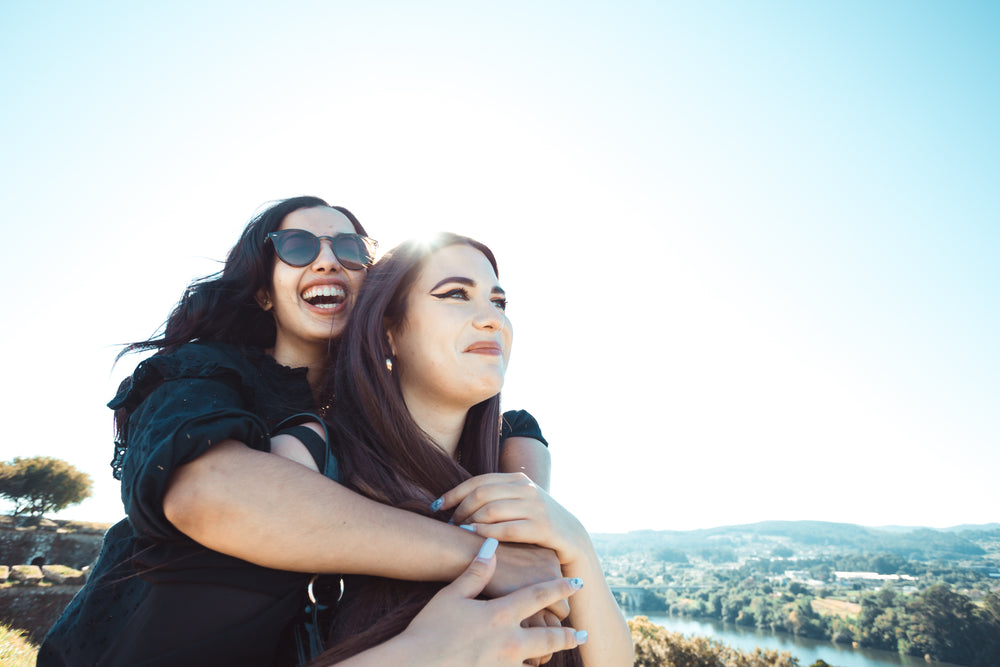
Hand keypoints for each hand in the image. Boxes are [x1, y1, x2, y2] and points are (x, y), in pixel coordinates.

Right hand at [399, 538, 586, 666]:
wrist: (415, 664)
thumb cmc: (430, 627)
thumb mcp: (453, 594)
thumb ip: (476, 571)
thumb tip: (490, 545)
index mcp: (501, 613)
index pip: (541, 595)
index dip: (561, 588)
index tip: (576, 584)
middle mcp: (510, 640)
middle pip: (553, 635)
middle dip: (569, 634)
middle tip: (582, 633)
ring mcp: (506, 665)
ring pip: (540, 660)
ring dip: (549, 655)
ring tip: (556, 654)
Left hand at [440, 473, 590, 566]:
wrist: (572, 538)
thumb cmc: (537, 522)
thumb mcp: (520, 502)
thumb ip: (498, 496)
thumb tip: (462, 498)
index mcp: (517, 479)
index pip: (479, 481)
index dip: (454, 493)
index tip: (437, 506)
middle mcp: (526, 489)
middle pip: (482, 494)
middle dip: (460, 509)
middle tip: (448, 524)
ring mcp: (535, 506)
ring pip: (492, 510)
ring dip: (470, 522)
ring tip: (458, 532)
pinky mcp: (542, 527)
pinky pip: (507, 528)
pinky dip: (487, 533)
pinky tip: (474, 537)